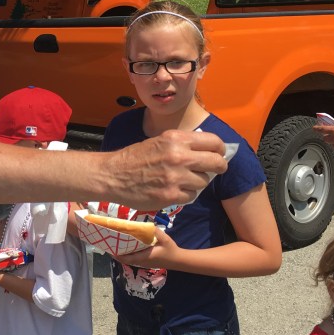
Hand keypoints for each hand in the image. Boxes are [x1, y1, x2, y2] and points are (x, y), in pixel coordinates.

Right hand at [107, 129, 226, 209]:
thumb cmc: (135, 158)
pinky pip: (191, 196)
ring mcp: (176, 177)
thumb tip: (207, 151)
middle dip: (219, 167)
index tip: (219, 154)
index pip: (213, 142)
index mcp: (176, 139)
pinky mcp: (171, 195)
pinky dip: (185, 194)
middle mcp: (178, 156)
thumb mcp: (159, 141)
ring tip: (182, 180)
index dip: (220, 149)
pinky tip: (173, 190)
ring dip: (197, 182)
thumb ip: (182, 145)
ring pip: (204, 181)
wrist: (112, 175)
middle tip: (216, 169)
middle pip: (216, 163)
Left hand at [115, 227, 176, 268]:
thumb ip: (154, 231)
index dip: (116, 254)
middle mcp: (141, 261)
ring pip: (128, 260)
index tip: (109, 247)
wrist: (178, 260)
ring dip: (121, 254)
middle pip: (124, 259)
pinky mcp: (145, 262)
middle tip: (110, 242)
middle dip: (116, 252)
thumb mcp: (163, 238)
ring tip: (115, 243)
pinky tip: (126, 246)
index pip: (126, 258)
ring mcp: (143, 263)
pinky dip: (127, 254)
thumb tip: (145, 224)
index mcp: (144, 256)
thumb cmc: (170, 249)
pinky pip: (133, 259)